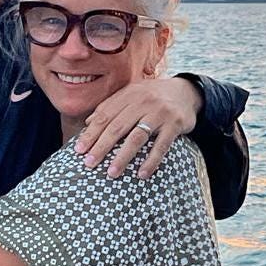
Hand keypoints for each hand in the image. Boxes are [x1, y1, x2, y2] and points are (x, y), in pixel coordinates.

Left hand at [75, 77, 201, 178]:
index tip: (79, 150)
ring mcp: (160, 112)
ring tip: (111, 173)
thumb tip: (88, 123)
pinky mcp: (175, 124)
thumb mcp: (131, 95)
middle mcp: (143, 101)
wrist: (186, 91)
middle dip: (101, 147)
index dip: (91, 134)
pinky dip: (151, 161)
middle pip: (117, 127)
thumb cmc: (152, 97)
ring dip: (123, 157)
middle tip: (89, 164)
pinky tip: (142, 174)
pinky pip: (161, 145)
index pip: (105, 115)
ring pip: (137, 137)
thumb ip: (111, 107)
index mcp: (128, 95)